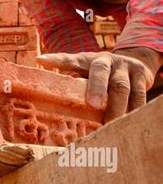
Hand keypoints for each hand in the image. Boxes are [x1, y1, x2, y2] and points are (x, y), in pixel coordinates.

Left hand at [36, 47, 159, 122]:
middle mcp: (106, 59)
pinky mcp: (142, 74)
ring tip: (110, 125)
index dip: (56, 60)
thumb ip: (72, 83)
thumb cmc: (102, 75)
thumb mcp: (87, 73)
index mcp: (86, 60)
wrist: (135, 62)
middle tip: (93, 105)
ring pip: (121, 87)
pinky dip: (133, 109)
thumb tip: (49, 103)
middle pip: (100, 71)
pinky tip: (127, 122)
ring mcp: (125, 66)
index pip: (69, 59)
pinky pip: (139, 95)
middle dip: (96, 88)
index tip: (41, 61)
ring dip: (116, 107)